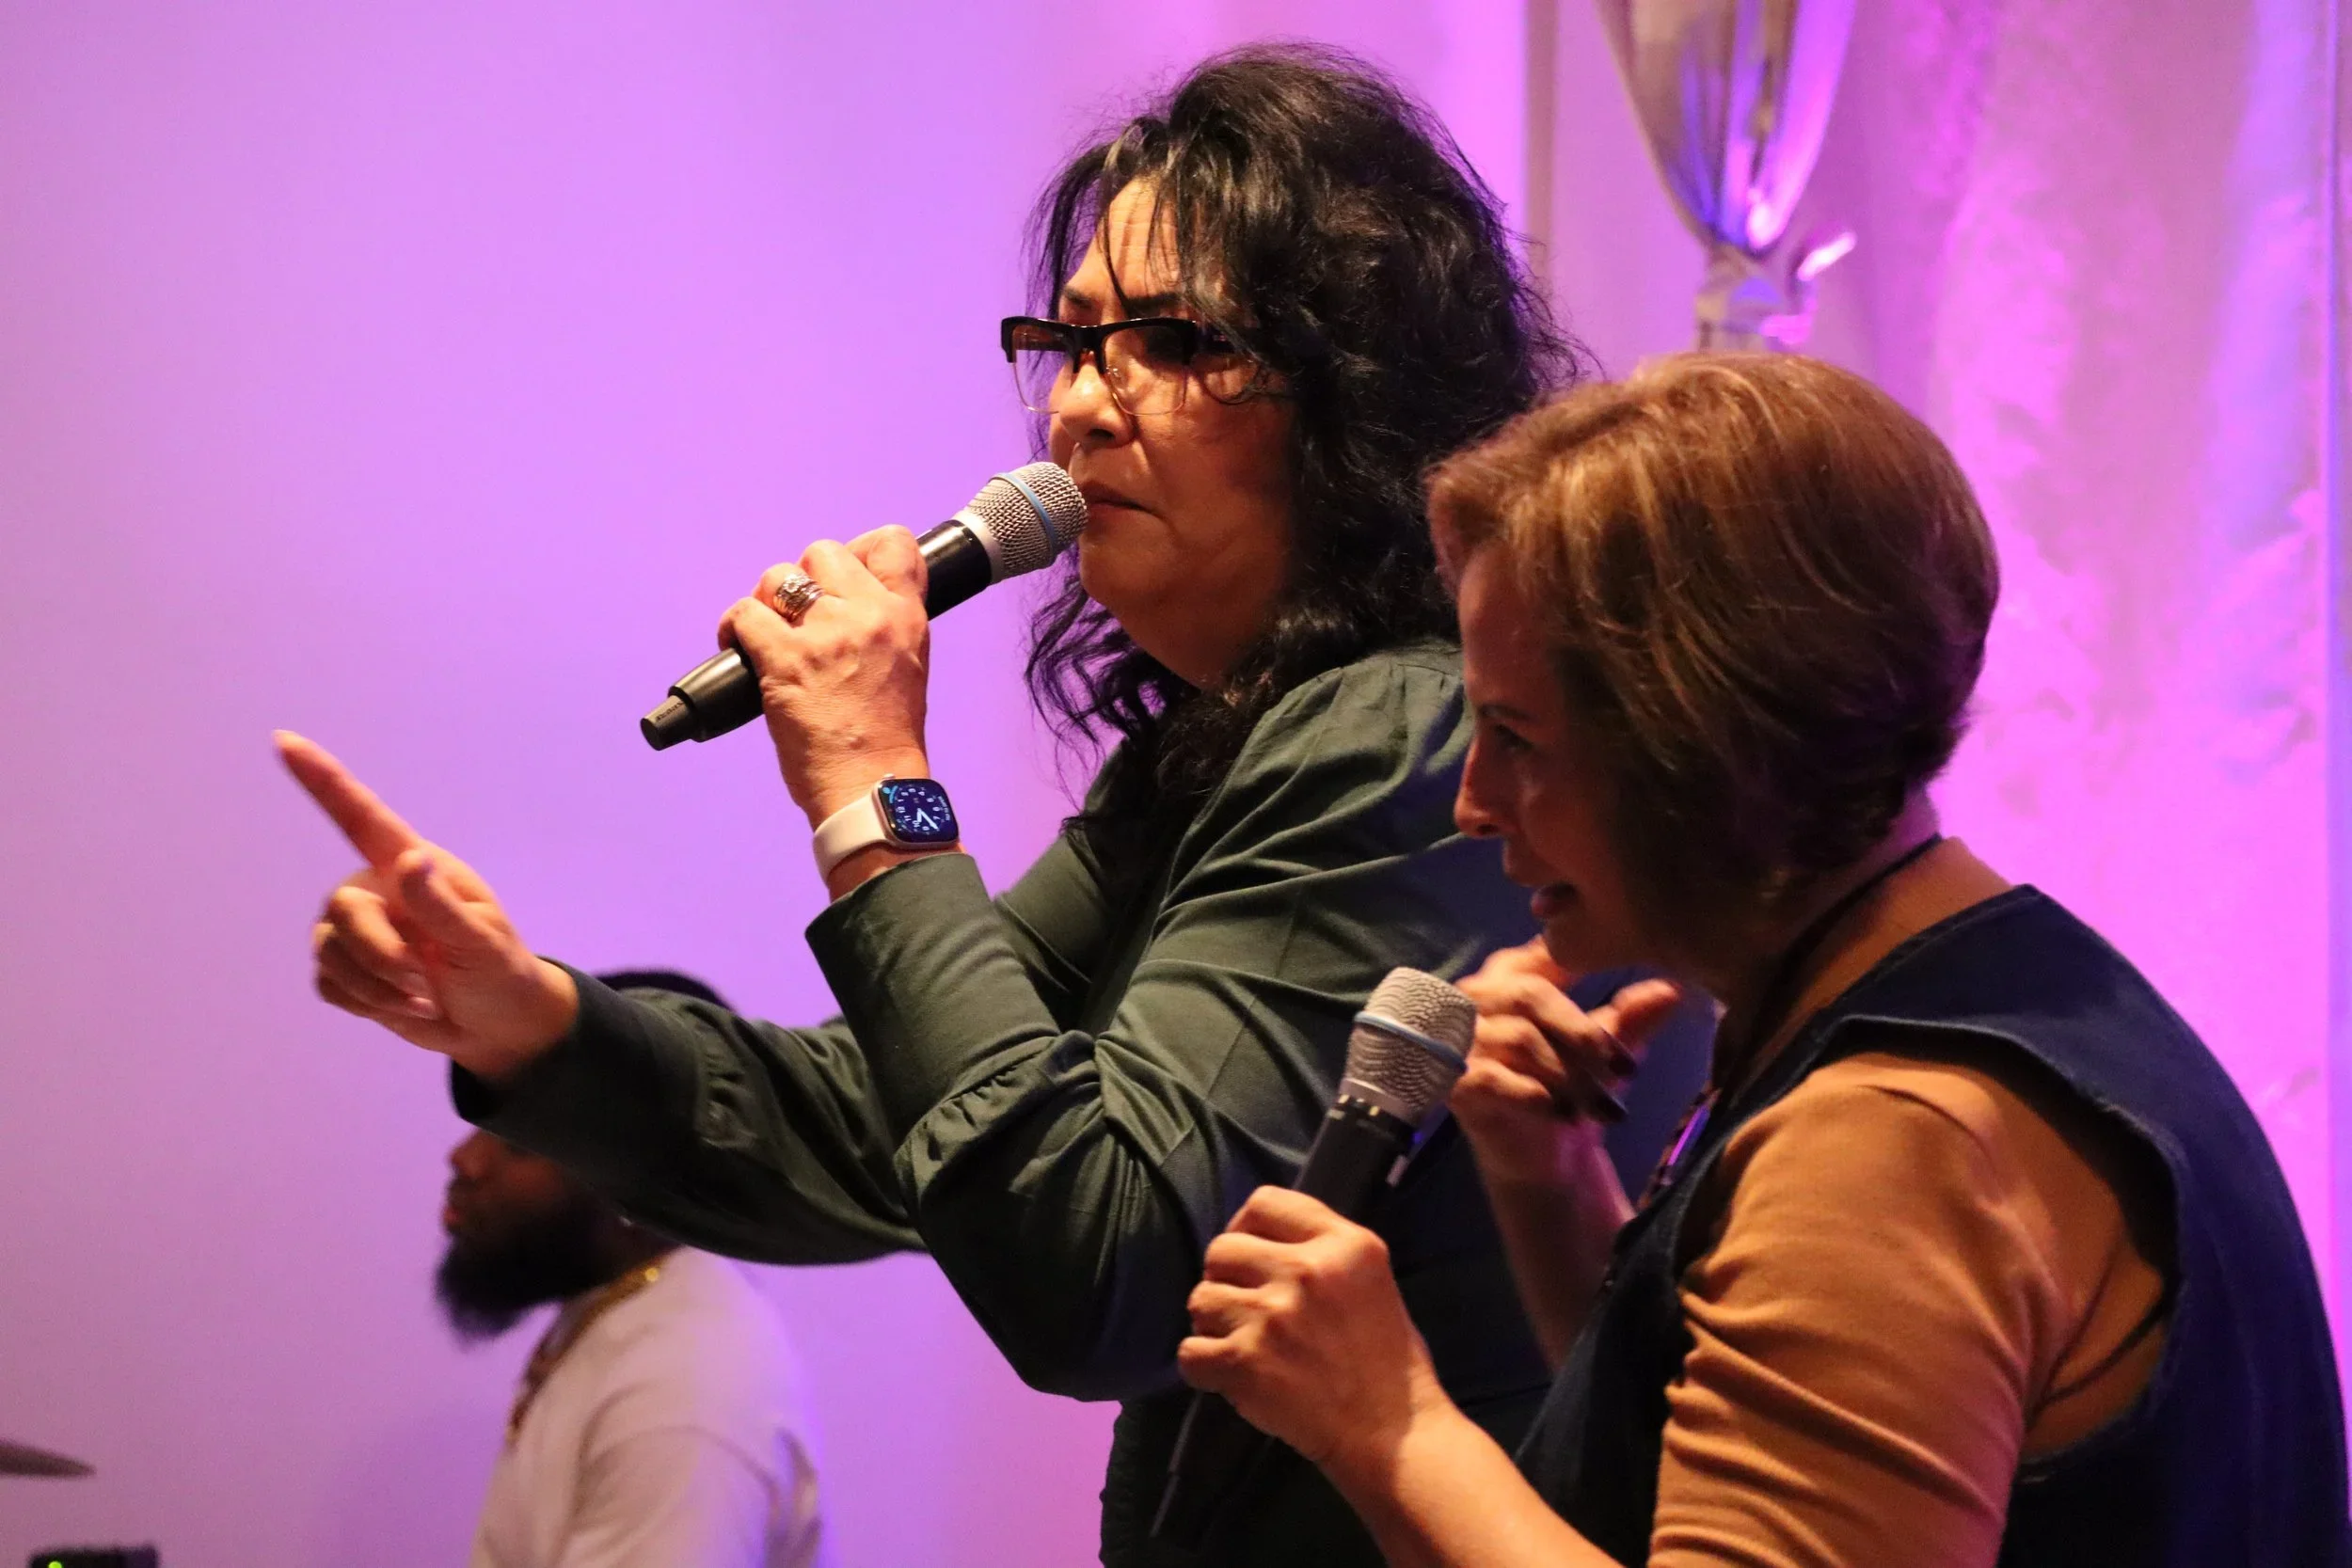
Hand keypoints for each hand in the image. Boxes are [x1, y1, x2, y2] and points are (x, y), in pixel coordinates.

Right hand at [276, 732, 577, 1080]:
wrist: (496, 1027)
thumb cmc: (500, 973)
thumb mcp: (482, 942)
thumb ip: (441, 906)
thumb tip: (409, 860)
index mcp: (416, 867)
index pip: (362, 817)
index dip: (322, 779)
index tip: (284, 741)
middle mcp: (379, 889)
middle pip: (343, 909)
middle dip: (381, 956)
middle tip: (429, 986)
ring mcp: (359, 929)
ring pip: (330, 951)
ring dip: (378, 988)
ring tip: (427, 999)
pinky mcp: (347, 970)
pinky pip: (328, 984)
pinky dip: (366, 1004)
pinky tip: (402, 1007)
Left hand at [721, 526, 934, 827]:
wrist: (872, 788)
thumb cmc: (886, 740)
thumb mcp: (908, 667)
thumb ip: (884, 628)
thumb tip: (843, 605)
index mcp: (906, 618)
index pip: (894, 544)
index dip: (861, 549)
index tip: (841, 576)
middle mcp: (868, 616)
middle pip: (823, 552)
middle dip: (804, 580)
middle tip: (799, 617)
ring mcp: (825, 635)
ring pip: (779, 577)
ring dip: (766, 602)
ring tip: (766, 634)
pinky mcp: (783, 658)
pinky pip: (745, 613)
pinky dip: (733, 627)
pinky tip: (737, 647)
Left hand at [1177, 1188, 1450, 1480]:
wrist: (1392, 1434)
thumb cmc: (1387, 1361)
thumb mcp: (1371, 1279)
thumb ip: (1322, 1251)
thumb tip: (1260, 1239)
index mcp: (1344, 1244)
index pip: (1266, 1202)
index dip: (1245, 1227)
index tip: (1248, 1256)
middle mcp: (1306, 1270)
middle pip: (1222, 1249)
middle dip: (1224, 1279)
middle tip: (1241, 1309)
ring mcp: (1272, 1316)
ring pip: (1200, 1299)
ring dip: (1211, 1324)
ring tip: (1238, 1345)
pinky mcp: (1246, 1362)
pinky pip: (1189, 1352)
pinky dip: (1201, 1368)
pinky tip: (1225, 1376)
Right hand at [1450, 940, 1682, 1188]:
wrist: (1544, 1158)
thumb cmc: (1571, 1088)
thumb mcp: (1607, 1050)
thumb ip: (1632, 1016)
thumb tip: (1671, 988)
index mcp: (1511, 975)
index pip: (1542, 954)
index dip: (1584, 969)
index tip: (1623, 1003)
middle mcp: (1477, 1000)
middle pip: (1530, 994)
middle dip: (1583, 1033)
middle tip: (1623, 1068)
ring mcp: (1462, 1041)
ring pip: (1520, 1039)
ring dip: (1569, 1074)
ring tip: (1605, 1106)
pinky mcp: (1457, 1084)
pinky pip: (1495, 1079)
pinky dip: (1536, 1096)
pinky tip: (1567, 1115)